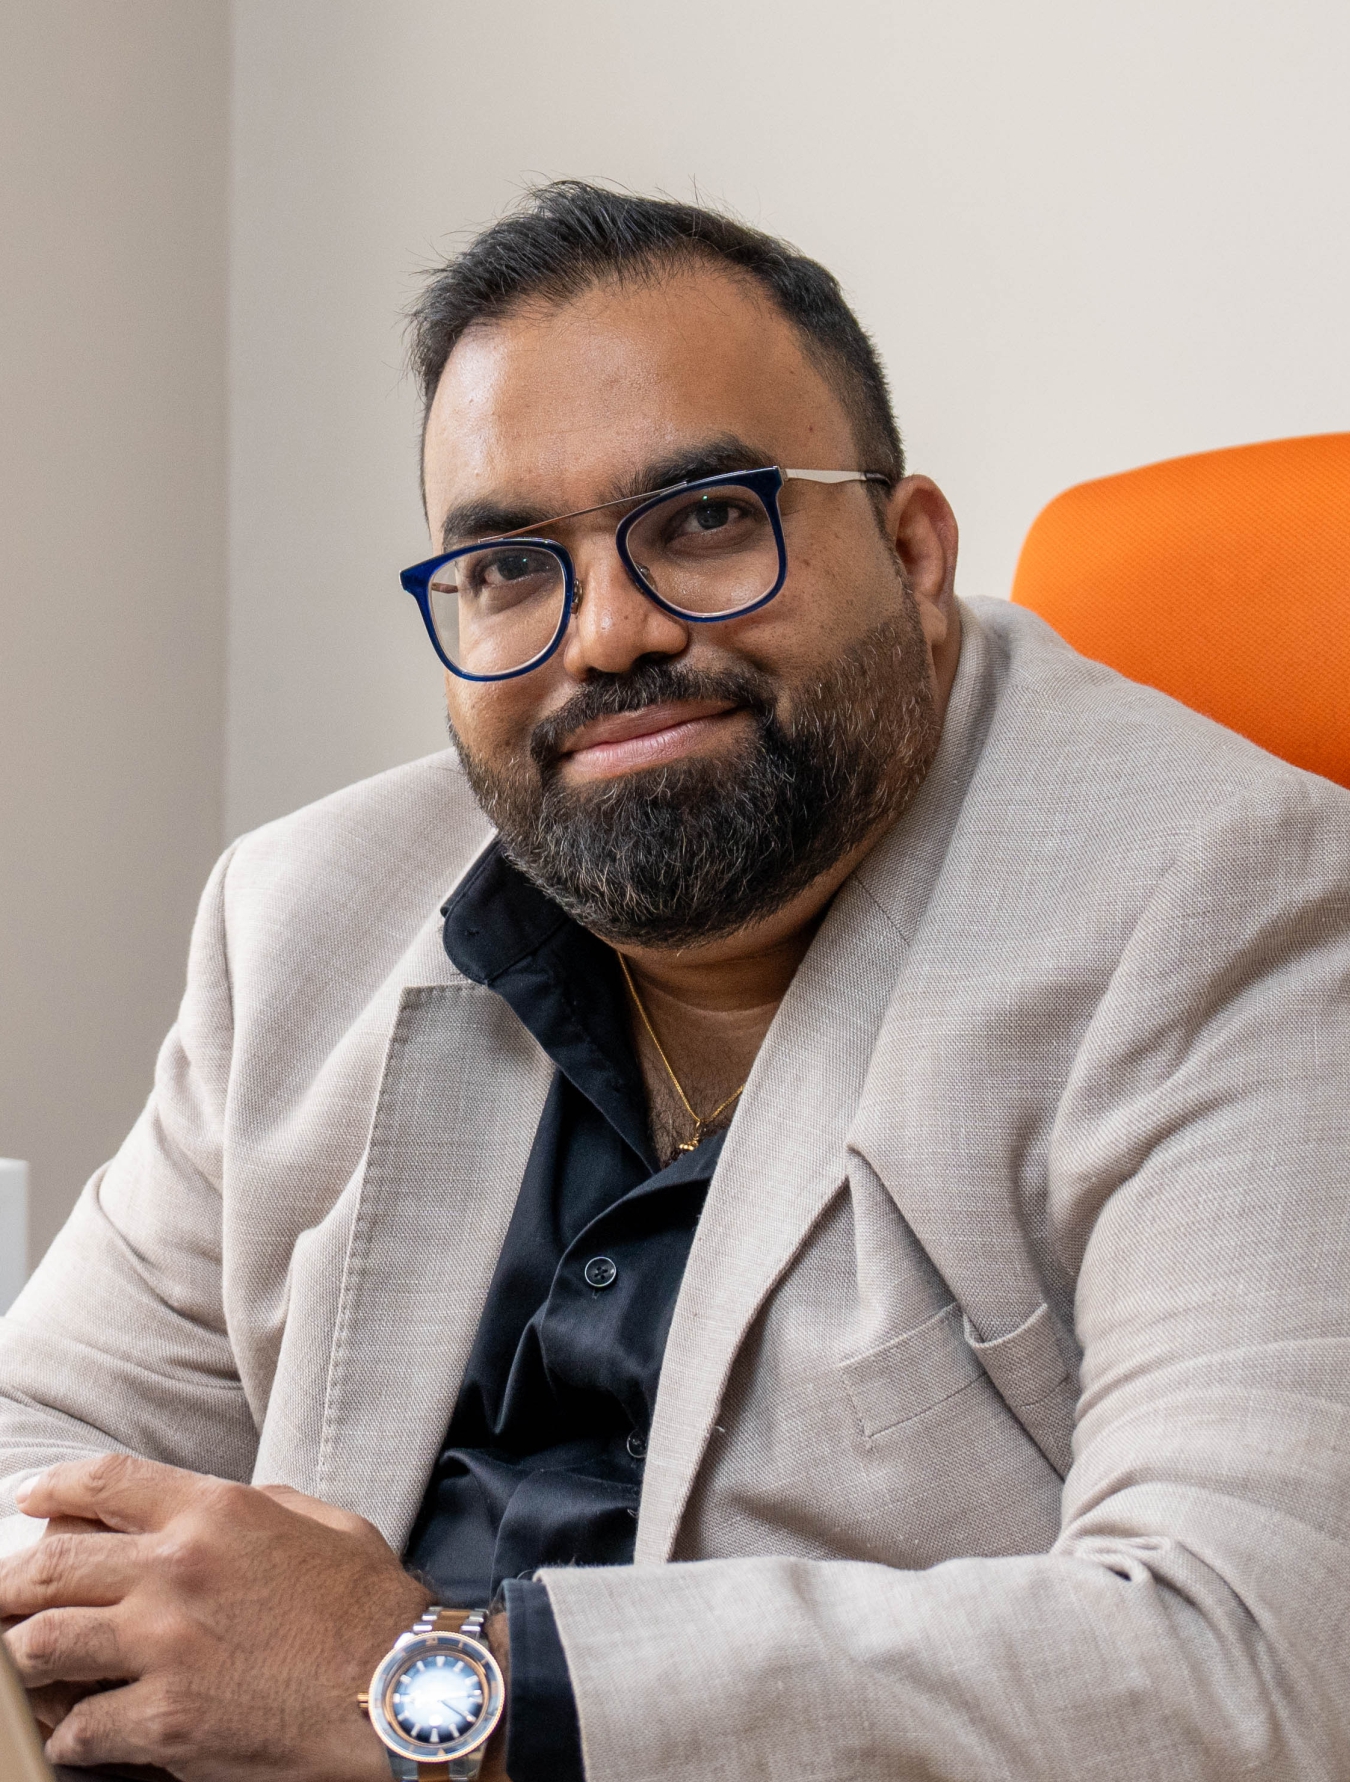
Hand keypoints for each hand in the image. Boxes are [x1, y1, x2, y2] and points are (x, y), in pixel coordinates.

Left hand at [0, 1455, 432, 1779]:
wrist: (401, 1692)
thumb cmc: (371, 1609)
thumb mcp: (321, 1523)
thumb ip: (259, 1506)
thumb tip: (216, 1510)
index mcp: (216, 1512)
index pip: (104, 1482)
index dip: (54, 1488)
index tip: (31, 1501)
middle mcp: (177, 1570)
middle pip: (48, 1566)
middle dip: (9, 1585)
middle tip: (1, 1599)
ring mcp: (164, 1648)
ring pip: (39, 1646)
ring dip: (28, 1659)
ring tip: (33, 1670)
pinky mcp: (165, 1723)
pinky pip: (79, 1731)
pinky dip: (73, 1736)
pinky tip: (84, 1735)